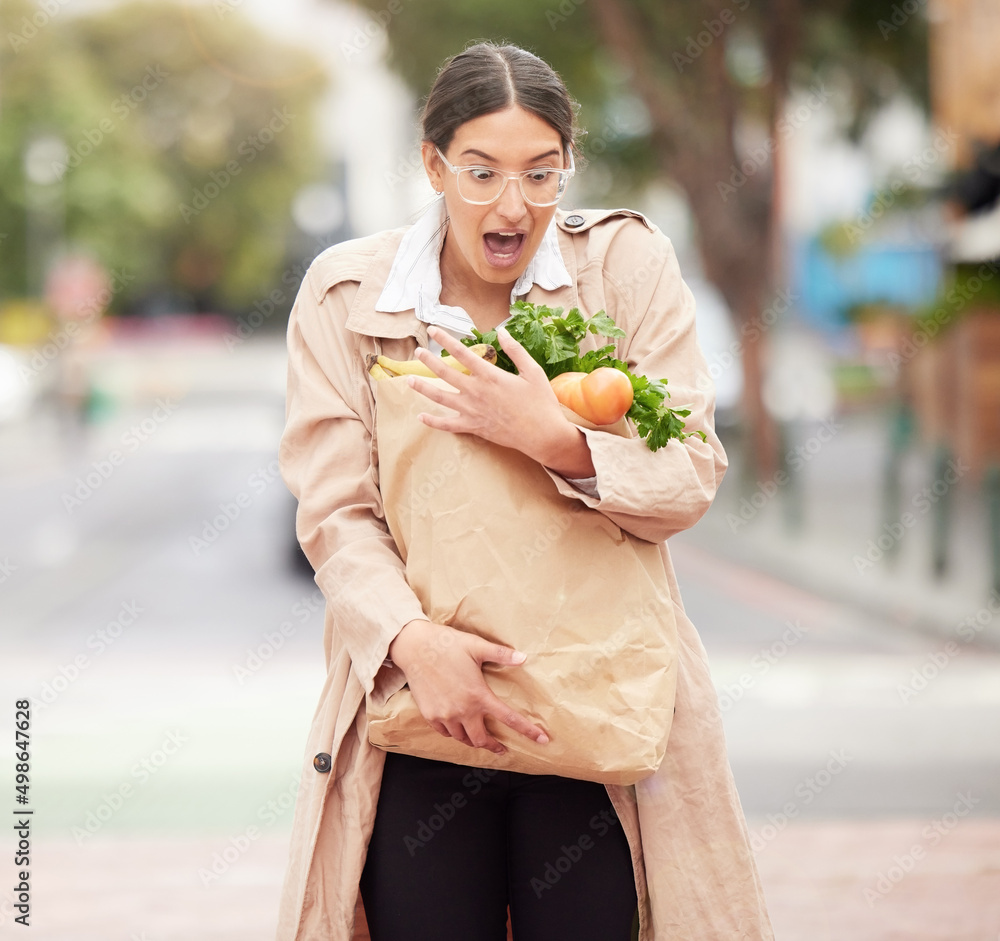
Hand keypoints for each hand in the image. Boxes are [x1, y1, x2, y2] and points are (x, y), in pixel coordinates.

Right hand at [388, 618, 548, 753]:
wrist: (415, 648)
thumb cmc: (448, 644)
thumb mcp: (477, 646)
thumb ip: (501, 655)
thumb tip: (523, 657)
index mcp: (478, 695)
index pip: (509, 719)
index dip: (527, 731)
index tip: (542, 741)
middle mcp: (462, 710)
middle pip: (481, 740)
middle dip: (494, 746)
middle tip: (502, 748)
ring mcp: (445, 715)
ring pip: (462, 739)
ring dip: (473, 740)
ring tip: (479, 737)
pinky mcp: (430, 715)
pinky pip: (445, 733)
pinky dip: (454, 733)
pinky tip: (458, 727)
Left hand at [407, 325, 595, 477]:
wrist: (542, 434)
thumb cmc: (541, 402)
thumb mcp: (532, 371)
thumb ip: (516, 350)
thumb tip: (502, 331)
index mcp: (490, 376)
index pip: (461, 353)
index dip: (445, 339)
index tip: (433, 330)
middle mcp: (476, 392)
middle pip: (445, 373)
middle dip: (428, 361)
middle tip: (417, 352)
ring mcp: (472, 411)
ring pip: (440, 398)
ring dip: (423, 388)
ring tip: (410, 380)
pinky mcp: (473, 427)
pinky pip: (448, 424)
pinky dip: (433, 421)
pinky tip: (421, 416)